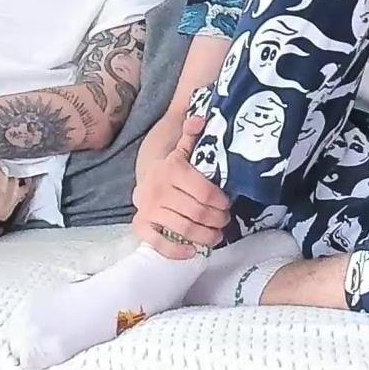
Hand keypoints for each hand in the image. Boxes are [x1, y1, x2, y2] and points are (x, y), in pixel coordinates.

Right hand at [131, 114, 230, 259]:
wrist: (145, 179)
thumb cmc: (173, 169)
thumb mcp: (183, 150)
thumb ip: (192, 135)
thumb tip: (200, 119)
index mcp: (171, 170)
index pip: (204, 191)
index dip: (220, 201)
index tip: (227, 204)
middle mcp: (157, 189)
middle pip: (197, 212)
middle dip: (217, 220)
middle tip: (225, 221)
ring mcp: (148, 209)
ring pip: (184, 229)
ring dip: (205, 236)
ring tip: (217, 235)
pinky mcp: (141, 226)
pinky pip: (159, 243)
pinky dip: (177, 250)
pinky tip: (193, 251)